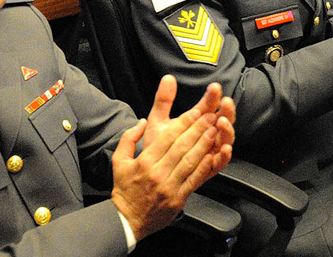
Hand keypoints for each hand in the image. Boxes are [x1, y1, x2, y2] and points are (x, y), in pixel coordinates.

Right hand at [111, 76, 233, 240]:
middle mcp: (158, 173)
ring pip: (190, 161)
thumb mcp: (118, 161)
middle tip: (210, 116)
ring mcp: (169, 186)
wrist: (126, 220)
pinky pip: (194, 180)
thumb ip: (128, 138)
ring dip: (204, 144)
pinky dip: (204, 167)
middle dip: (198, 129)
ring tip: (214, 131)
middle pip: (181, 146)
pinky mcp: (178, 199)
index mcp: (145, 162)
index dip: (183, 123)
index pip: (167, 137)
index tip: (195, 112)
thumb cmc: (124, 189)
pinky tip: (212, 156)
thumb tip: (141, 122)